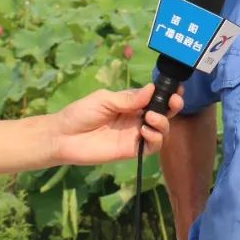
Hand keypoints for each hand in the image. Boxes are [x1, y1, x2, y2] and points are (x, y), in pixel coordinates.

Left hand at [48, 83, 182, 164]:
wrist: (63, 137)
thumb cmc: (80, 113)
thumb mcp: (104, 100)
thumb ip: (128, 98)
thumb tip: (152, 89)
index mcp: (131, 103)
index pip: (155, 97)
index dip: (167, 93)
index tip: (176, 89)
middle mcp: (137, 118)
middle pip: (164, 113)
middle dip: (173, 106)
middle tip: (174, 101)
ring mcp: (135, 135)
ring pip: (161, 130)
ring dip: (163, 123)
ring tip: (152, 117)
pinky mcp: (131, 150)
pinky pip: (151, 146)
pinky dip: (154, 138)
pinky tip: (144, 131)